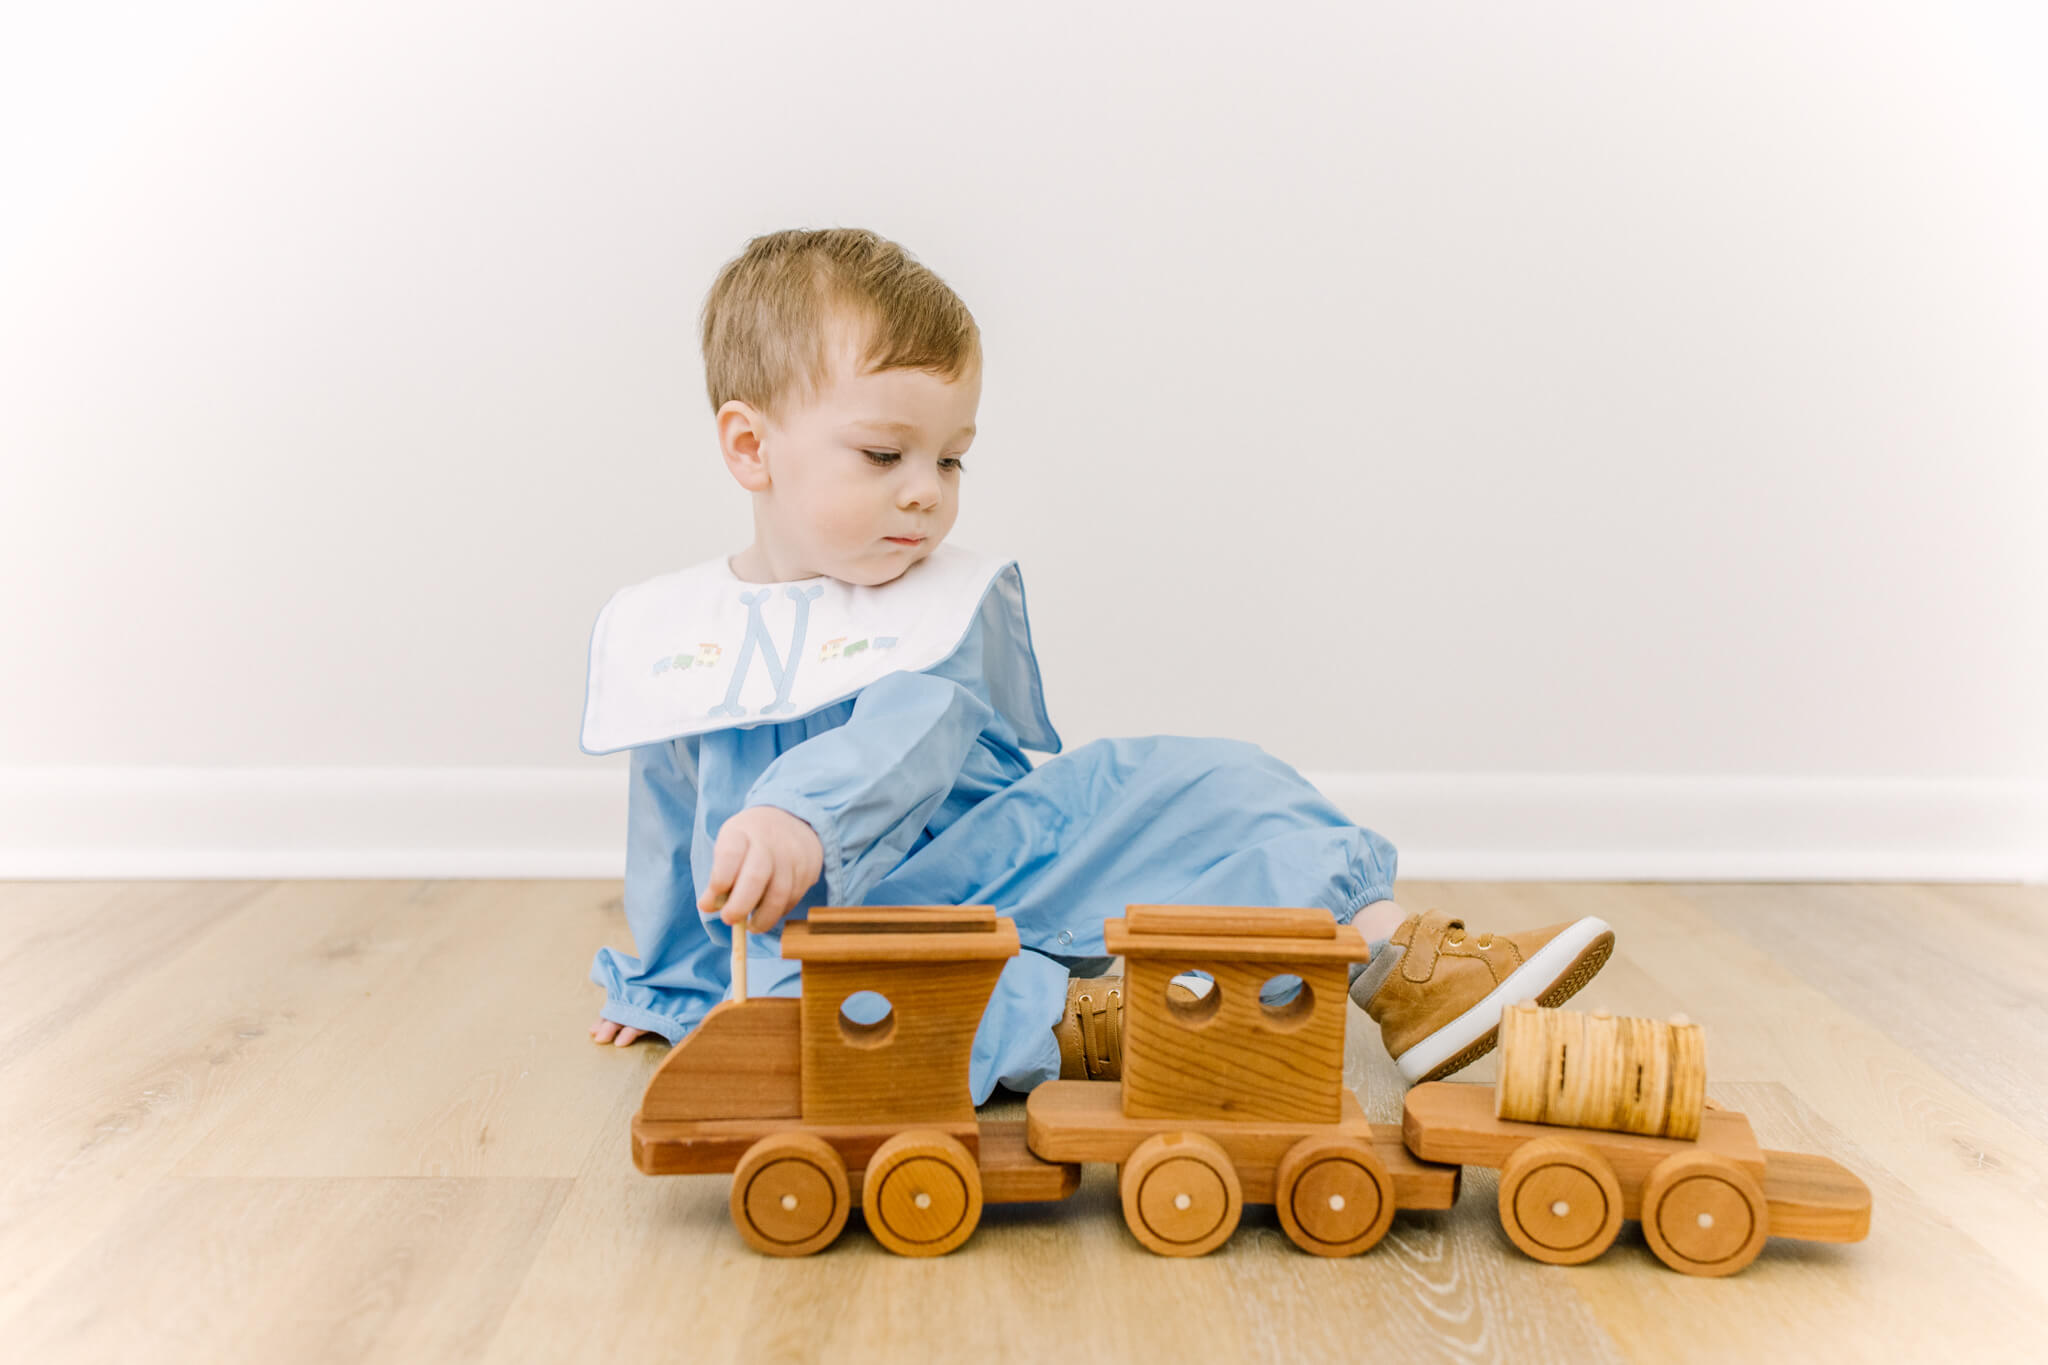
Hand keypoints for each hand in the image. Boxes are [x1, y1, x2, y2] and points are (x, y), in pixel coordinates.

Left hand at [700, 805, 823, 933]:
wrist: (792, 819)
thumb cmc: (751, 840)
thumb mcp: (730, 846)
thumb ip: (718, 876)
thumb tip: (707, 907)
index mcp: (742, 832)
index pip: (730, 854)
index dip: (720, 880)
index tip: (711, 901)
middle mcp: (769, 841)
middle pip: (756, 876)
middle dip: (740, 905)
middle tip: (729, 920)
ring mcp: (792, 855)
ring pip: (779, 894)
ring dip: (763, 917)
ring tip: (752, 926)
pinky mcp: (809, 869)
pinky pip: (794, 898)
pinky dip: (779, 912)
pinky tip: (770, 913)